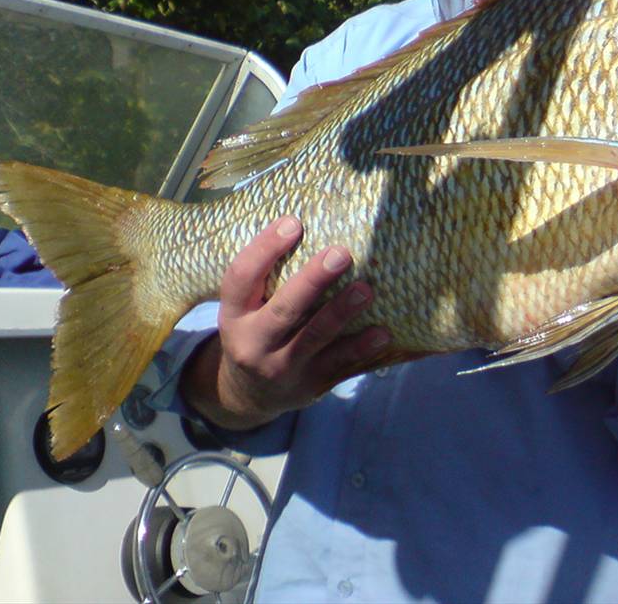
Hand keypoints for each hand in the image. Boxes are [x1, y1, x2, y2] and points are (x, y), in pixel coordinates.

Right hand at [180, 216, 390, 429]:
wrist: (248, 395)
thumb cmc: (256, 331)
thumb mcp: (246, 308)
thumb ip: (267, 277)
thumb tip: (305, 221)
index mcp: (235, 315)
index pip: (241, 278)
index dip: (265, 249)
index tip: (293, 222)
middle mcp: (254, 342)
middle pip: (285, 309)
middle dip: (314, 281)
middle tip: (341, 253)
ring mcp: (283, 367)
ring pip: (315, 337)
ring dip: (342, 312)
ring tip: (366, 289)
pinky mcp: (310, 385)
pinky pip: (339, 365)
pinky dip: (361, 348)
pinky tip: (382, 332)